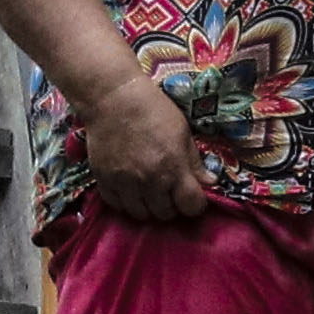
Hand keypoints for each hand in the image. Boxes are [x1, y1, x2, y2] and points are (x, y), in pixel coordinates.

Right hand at [78, 70, 212, 222]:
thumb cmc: (153, 110)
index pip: (191, 206)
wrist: (113, 99)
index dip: (195, 204)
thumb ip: (195, 162)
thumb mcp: (183, 132)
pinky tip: (130, 188)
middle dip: (171, 205)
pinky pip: (117, 205)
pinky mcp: (103, 180)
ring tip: (149, 191)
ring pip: (140, 214)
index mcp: (173, 168)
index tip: (192, 195)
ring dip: (148, 206)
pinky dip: (126, 201)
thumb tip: (209, 183)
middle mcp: (149, 181)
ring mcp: (124, 183)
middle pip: (165, 214)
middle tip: (169, 190)